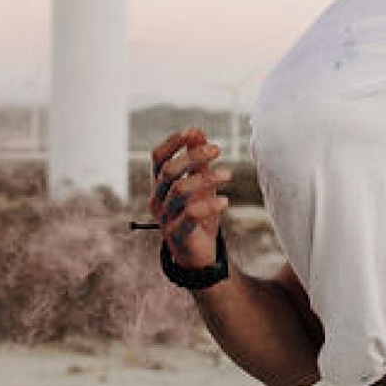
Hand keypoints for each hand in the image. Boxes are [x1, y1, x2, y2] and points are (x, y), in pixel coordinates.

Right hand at [148, 126, 228, 266]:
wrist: (198, 254)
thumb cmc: (197, 214)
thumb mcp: (199, 184)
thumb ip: (196, 160)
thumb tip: (197, 131)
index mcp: (160, 185)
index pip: (157, 158)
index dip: (173, 143)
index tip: (193, 131)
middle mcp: (158, 199)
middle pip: (168, 171)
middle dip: (193, 156)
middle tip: (218, 149)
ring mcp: (165, 217)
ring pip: (179, 190)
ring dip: (206, 178)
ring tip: (228, 174)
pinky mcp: (178, 234)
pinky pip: (189, 215)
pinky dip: (208, 205)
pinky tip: (225, 201)